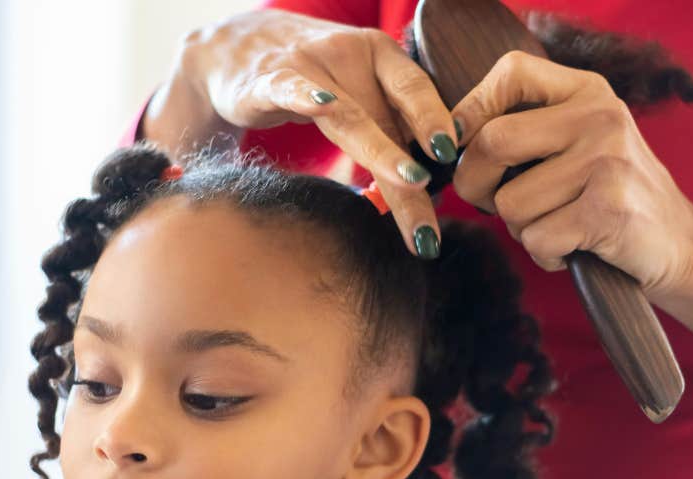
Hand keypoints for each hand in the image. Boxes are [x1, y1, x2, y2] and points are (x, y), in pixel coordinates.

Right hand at [164, 10, 458, 257]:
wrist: (231, 48)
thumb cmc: (309, 79)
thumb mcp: (355, 95)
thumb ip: (389, 129)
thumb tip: (431, 187)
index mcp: (379, 57)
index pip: (417, 92)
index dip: (439, 123)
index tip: (461, 162)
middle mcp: (350, 55)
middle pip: (389, 118)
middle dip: (414, 170)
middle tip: (434, 217)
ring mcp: (309, 65)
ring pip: (350, 116)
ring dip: (382, 151)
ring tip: (412, 181)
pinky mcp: (267, 79)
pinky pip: (289, 88)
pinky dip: (304, 96)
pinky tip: (320, 106)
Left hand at [450, 51, 692, 300]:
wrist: (681, 246)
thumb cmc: (610, 198)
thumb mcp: (580, 143)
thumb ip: (528, 129)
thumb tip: (449, 140)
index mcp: (588, 91)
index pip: (511, 72)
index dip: (470, 108)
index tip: (458, 144)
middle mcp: (600, 117)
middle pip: (492, 142)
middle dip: (476, 184)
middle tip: (492, 203)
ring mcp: (607, 162)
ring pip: (510, 202)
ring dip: (520, 229)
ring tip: (557, 226)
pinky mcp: (608, 211)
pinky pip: (536, 238)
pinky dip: (544, 255)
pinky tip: (573, 249)